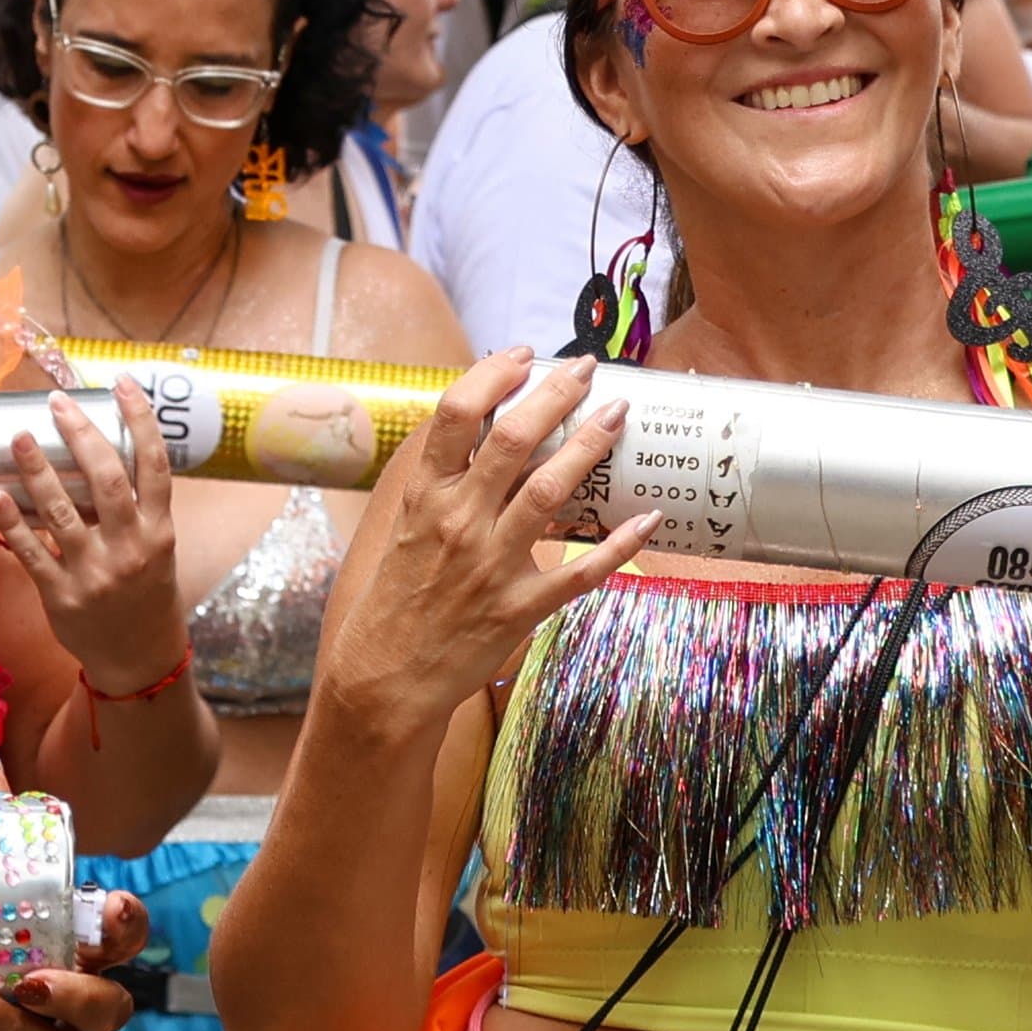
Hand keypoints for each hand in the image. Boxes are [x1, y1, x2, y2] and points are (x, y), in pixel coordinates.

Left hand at [0, 381, 190, 693]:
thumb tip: (100, 451)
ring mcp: (94, 573)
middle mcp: (130, 548)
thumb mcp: (158, 549)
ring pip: (60, 512)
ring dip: (36, 471)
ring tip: (17, 437)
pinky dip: (9, 524)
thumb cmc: (146, 594)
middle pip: (106, 479)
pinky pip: (30, 553)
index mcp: (159, 531)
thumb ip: (137, 508)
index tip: (122, 384)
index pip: (155, 464)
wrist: (140, 660)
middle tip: (56, 403)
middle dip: (80, 435)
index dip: (140, 420)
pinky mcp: (61, 595)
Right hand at [323, 350, 650, 735]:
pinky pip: (579, 572)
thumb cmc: (396, 598)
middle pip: (513, 438)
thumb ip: (445, 482)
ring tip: (619, 414)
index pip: (457, 414)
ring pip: (550, 491)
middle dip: (557, 394)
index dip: (494, 373)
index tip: (523, 354)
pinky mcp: (518, 609)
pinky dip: (619, 545)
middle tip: (588, 368)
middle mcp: (457, 522)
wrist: (383, 676)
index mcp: (425, 497)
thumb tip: (487, 432)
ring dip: (590, 446)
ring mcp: (490, 566)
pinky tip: (648, 519)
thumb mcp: (406, 527)